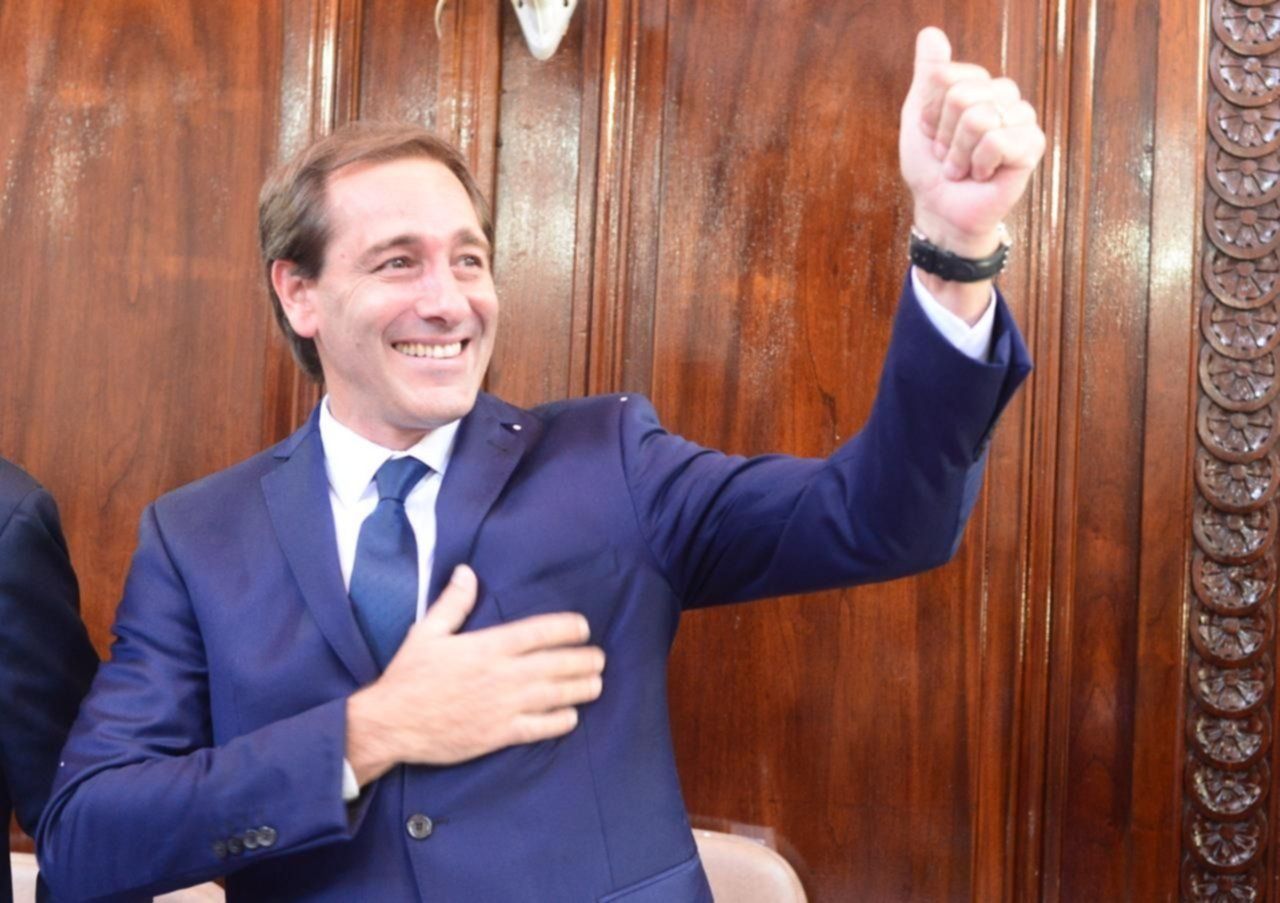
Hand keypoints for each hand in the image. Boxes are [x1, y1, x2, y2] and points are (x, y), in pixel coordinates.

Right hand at [345, 565, 605, 784]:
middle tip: (599, 657)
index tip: (583, 627)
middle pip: (556, 663)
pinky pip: (539, 728)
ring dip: (580, 688)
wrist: (391, 723)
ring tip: (596, 683)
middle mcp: (502, 675)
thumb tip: (467, 572)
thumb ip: (453, 603)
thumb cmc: (408, 676)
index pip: (538, 632)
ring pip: (554, 695)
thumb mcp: (427, 632)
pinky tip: (572, 716)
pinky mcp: (499, 734)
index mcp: (487, 646)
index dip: (567, 628)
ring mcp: (503, 706)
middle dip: (583, 660)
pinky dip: (559, 721)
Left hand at [900, 27, 1044, 259]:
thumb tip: (931, 32)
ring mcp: (1022, 118)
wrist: (941, 209)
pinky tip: (982, 175)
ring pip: (978, 117)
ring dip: (959, 153)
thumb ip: (928, 75)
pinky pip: (996, 140)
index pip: (945, 77)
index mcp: (980, 84)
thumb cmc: (932, 166)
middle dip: (944, 135)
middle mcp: (1004, 95)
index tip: (933, 135)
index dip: (929, 113)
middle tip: (949, 155)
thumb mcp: (918, 116)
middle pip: (961, 95)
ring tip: (964, 167)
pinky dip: (978, 164)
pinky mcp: (1032, 145)